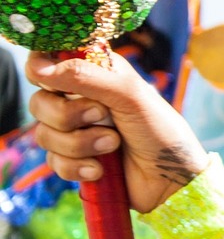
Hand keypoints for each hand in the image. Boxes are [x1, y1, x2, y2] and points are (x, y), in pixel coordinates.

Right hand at [27, 52, 208, 213]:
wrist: (169, 178)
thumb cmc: (159, 128)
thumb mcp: (129, 95)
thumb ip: (86, 77)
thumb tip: (41, 68)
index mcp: (97, 74)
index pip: (51, 60)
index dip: (40, 66)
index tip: (44, 76)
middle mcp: (82, 99)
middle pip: (39, 101)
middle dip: (67, 114)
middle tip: (102, 115)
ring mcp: (77, 131)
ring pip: (44, 134)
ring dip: (80, 143)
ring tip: (114, 144)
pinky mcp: (74, 160)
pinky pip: (53, 162)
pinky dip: (78, 167)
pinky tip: (101, 169)